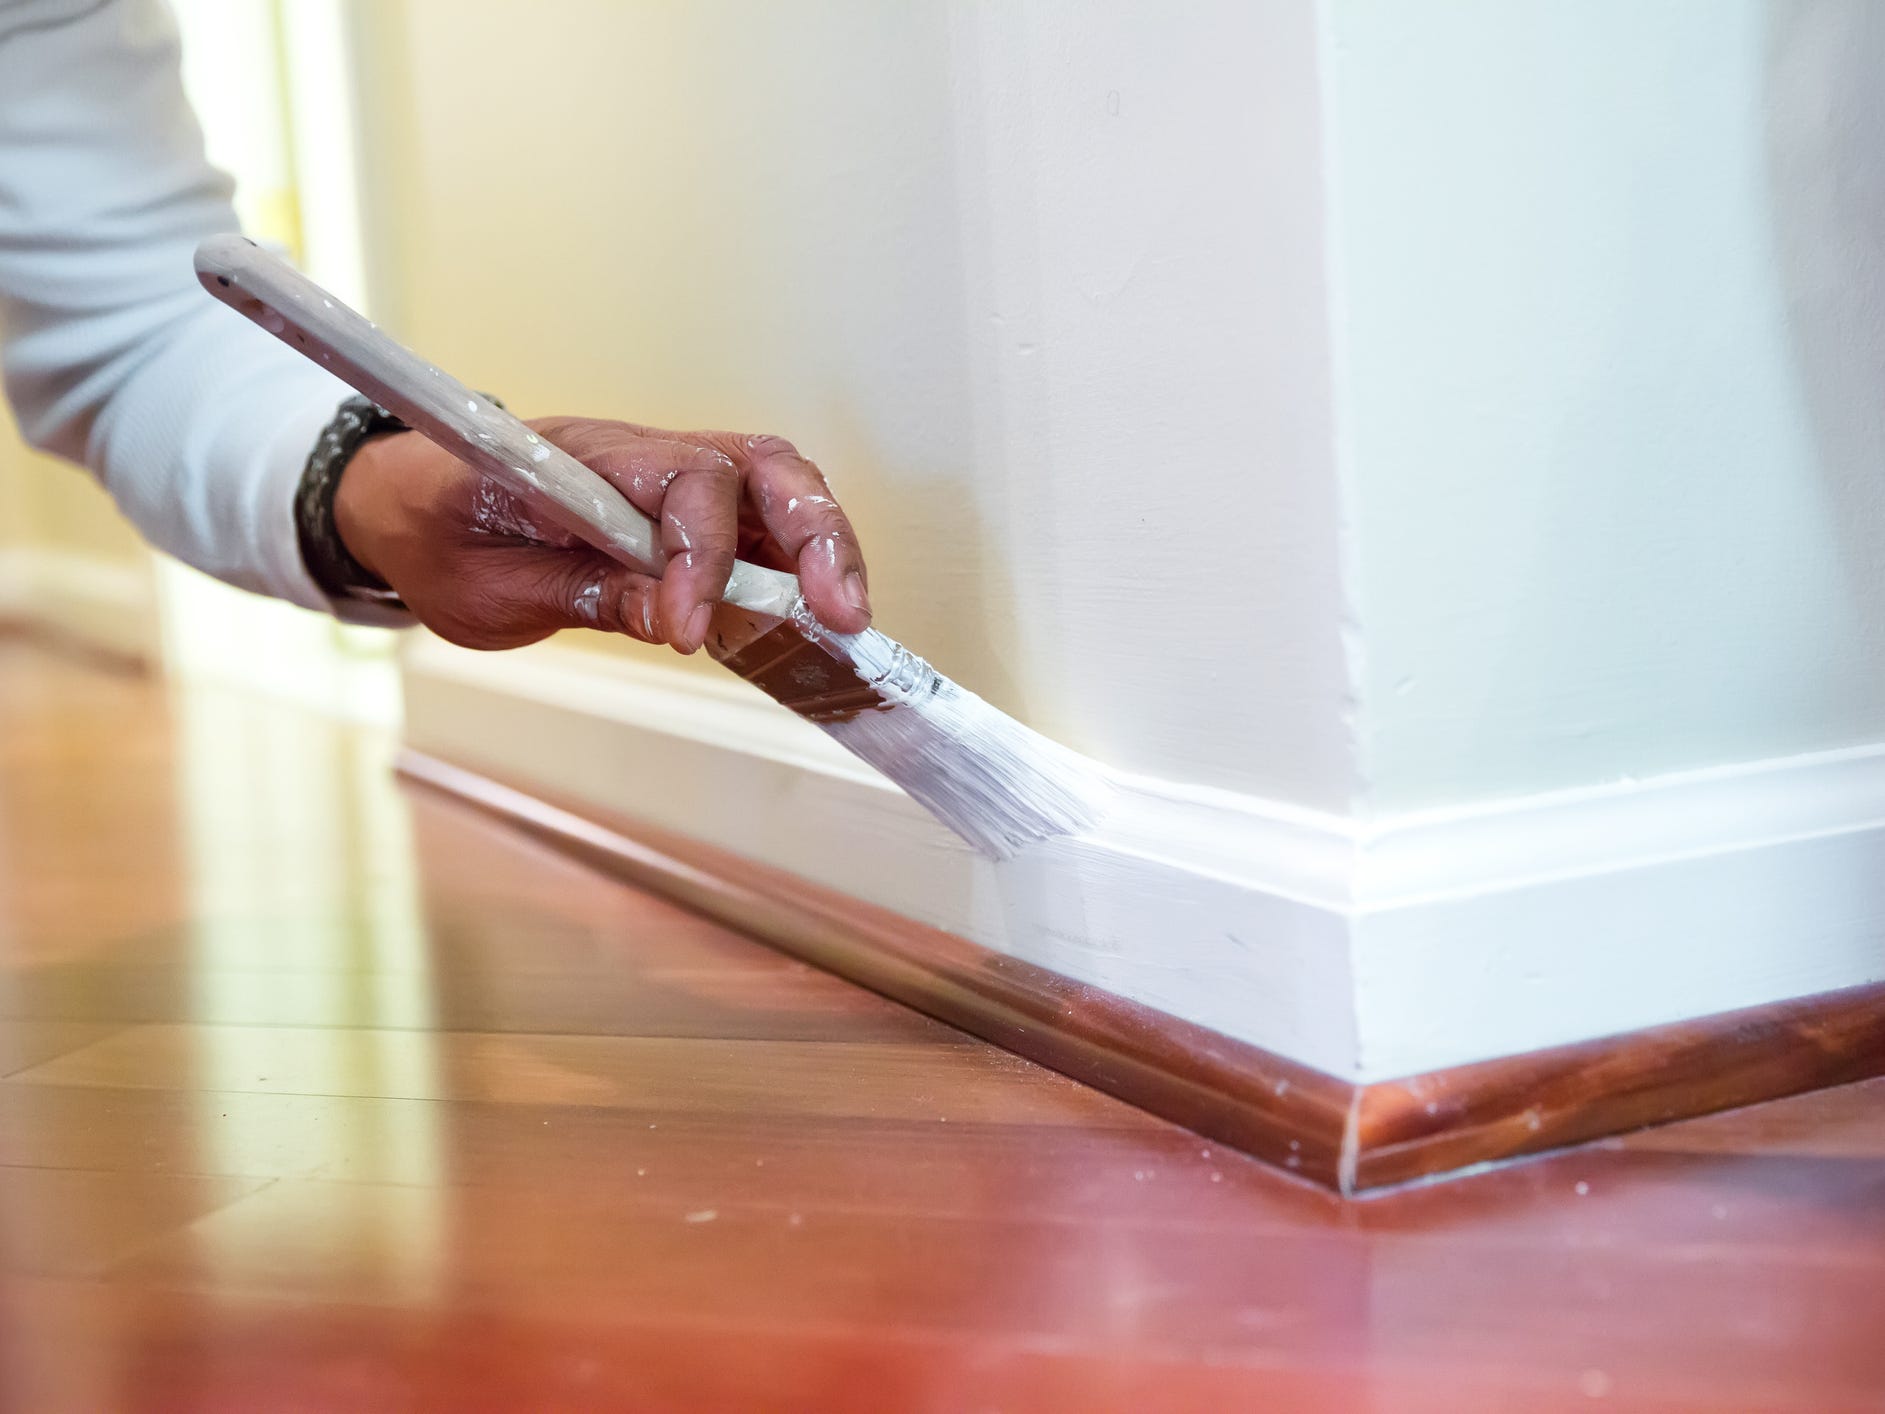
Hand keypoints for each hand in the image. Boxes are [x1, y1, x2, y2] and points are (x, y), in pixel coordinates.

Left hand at [332, 416, 870, 651]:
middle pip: (758, 463)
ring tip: (845, 617)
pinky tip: (813, 613)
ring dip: (823, 545)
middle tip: (839, 613)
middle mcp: (636, 452)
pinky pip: (759, 517)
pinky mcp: (682, 505)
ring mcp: (665, 473)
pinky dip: (799, 561)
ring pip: (775, 483)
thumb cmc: (437, 533)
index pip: (678, 482)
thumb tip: (674, 616)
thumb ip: (585, 594)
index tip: (690, 631)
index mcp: (576, 460)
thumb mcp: (489, 589)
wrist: (405, 502)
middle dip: (813, 534)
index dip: (701, 556)